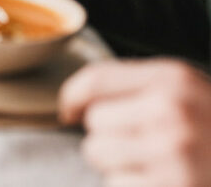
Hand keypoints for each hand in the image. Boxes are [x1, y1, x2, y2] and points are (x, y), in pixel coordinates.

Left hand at [60, 59, 210, 186]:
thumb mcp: (187, 92)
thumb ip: (135, 87)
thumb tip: (72, 107)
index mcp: (173, 79)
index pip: (95, 79)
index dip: (72, 97)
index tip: (69, 111)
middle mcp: (170, 112)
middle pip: (95, 123)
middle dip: (110, 135)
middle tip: (145, 143)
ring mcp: (172, 154)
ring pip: (99, 156)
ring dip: (118, 164)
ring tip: (155, 164)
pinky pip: (117, 185)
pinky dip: (131, 186)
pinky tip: (163, 182)